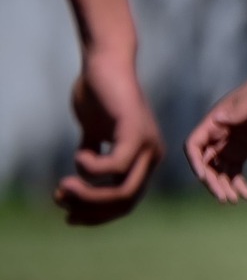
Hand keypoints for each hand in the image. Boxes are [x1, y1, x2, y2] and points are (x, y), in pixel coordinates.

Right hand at [55, 47, 162, 224]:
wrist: (104, 64)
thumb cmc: (99, 96)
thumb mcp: (94, 133)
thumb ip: (92, 155)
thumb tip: (79, 179)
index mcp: (144, 160)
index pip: (127, 201)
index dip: (97, 214)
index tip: (69, 215)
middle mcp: (151, 156)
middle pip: (126, 201)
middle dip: (91, 209)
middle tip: (62, 202)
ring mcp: (147, 145)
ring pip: (123, 189)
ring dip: (89, 195)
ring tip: (64, 188)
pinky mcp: (136, 131)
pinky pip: (116, 165)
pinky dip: (91, 168)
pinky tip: (79, 155)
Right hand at [184, 65, 246, 203]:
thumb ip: (237, 113)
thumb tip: (219, 119)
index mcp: (212, 124)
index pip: (193, 146)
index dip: (195, 162)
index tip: (203, 177)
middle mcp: (215, 137)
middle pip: (206, 164)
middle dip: (212, 182)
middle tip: (224, 198)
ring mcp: (227, 146)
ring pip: (219, 171)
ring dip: (224, 186)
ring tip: (235, 201)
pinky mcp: (241, 151)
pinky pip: (235, 172)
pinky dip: (239, 184)